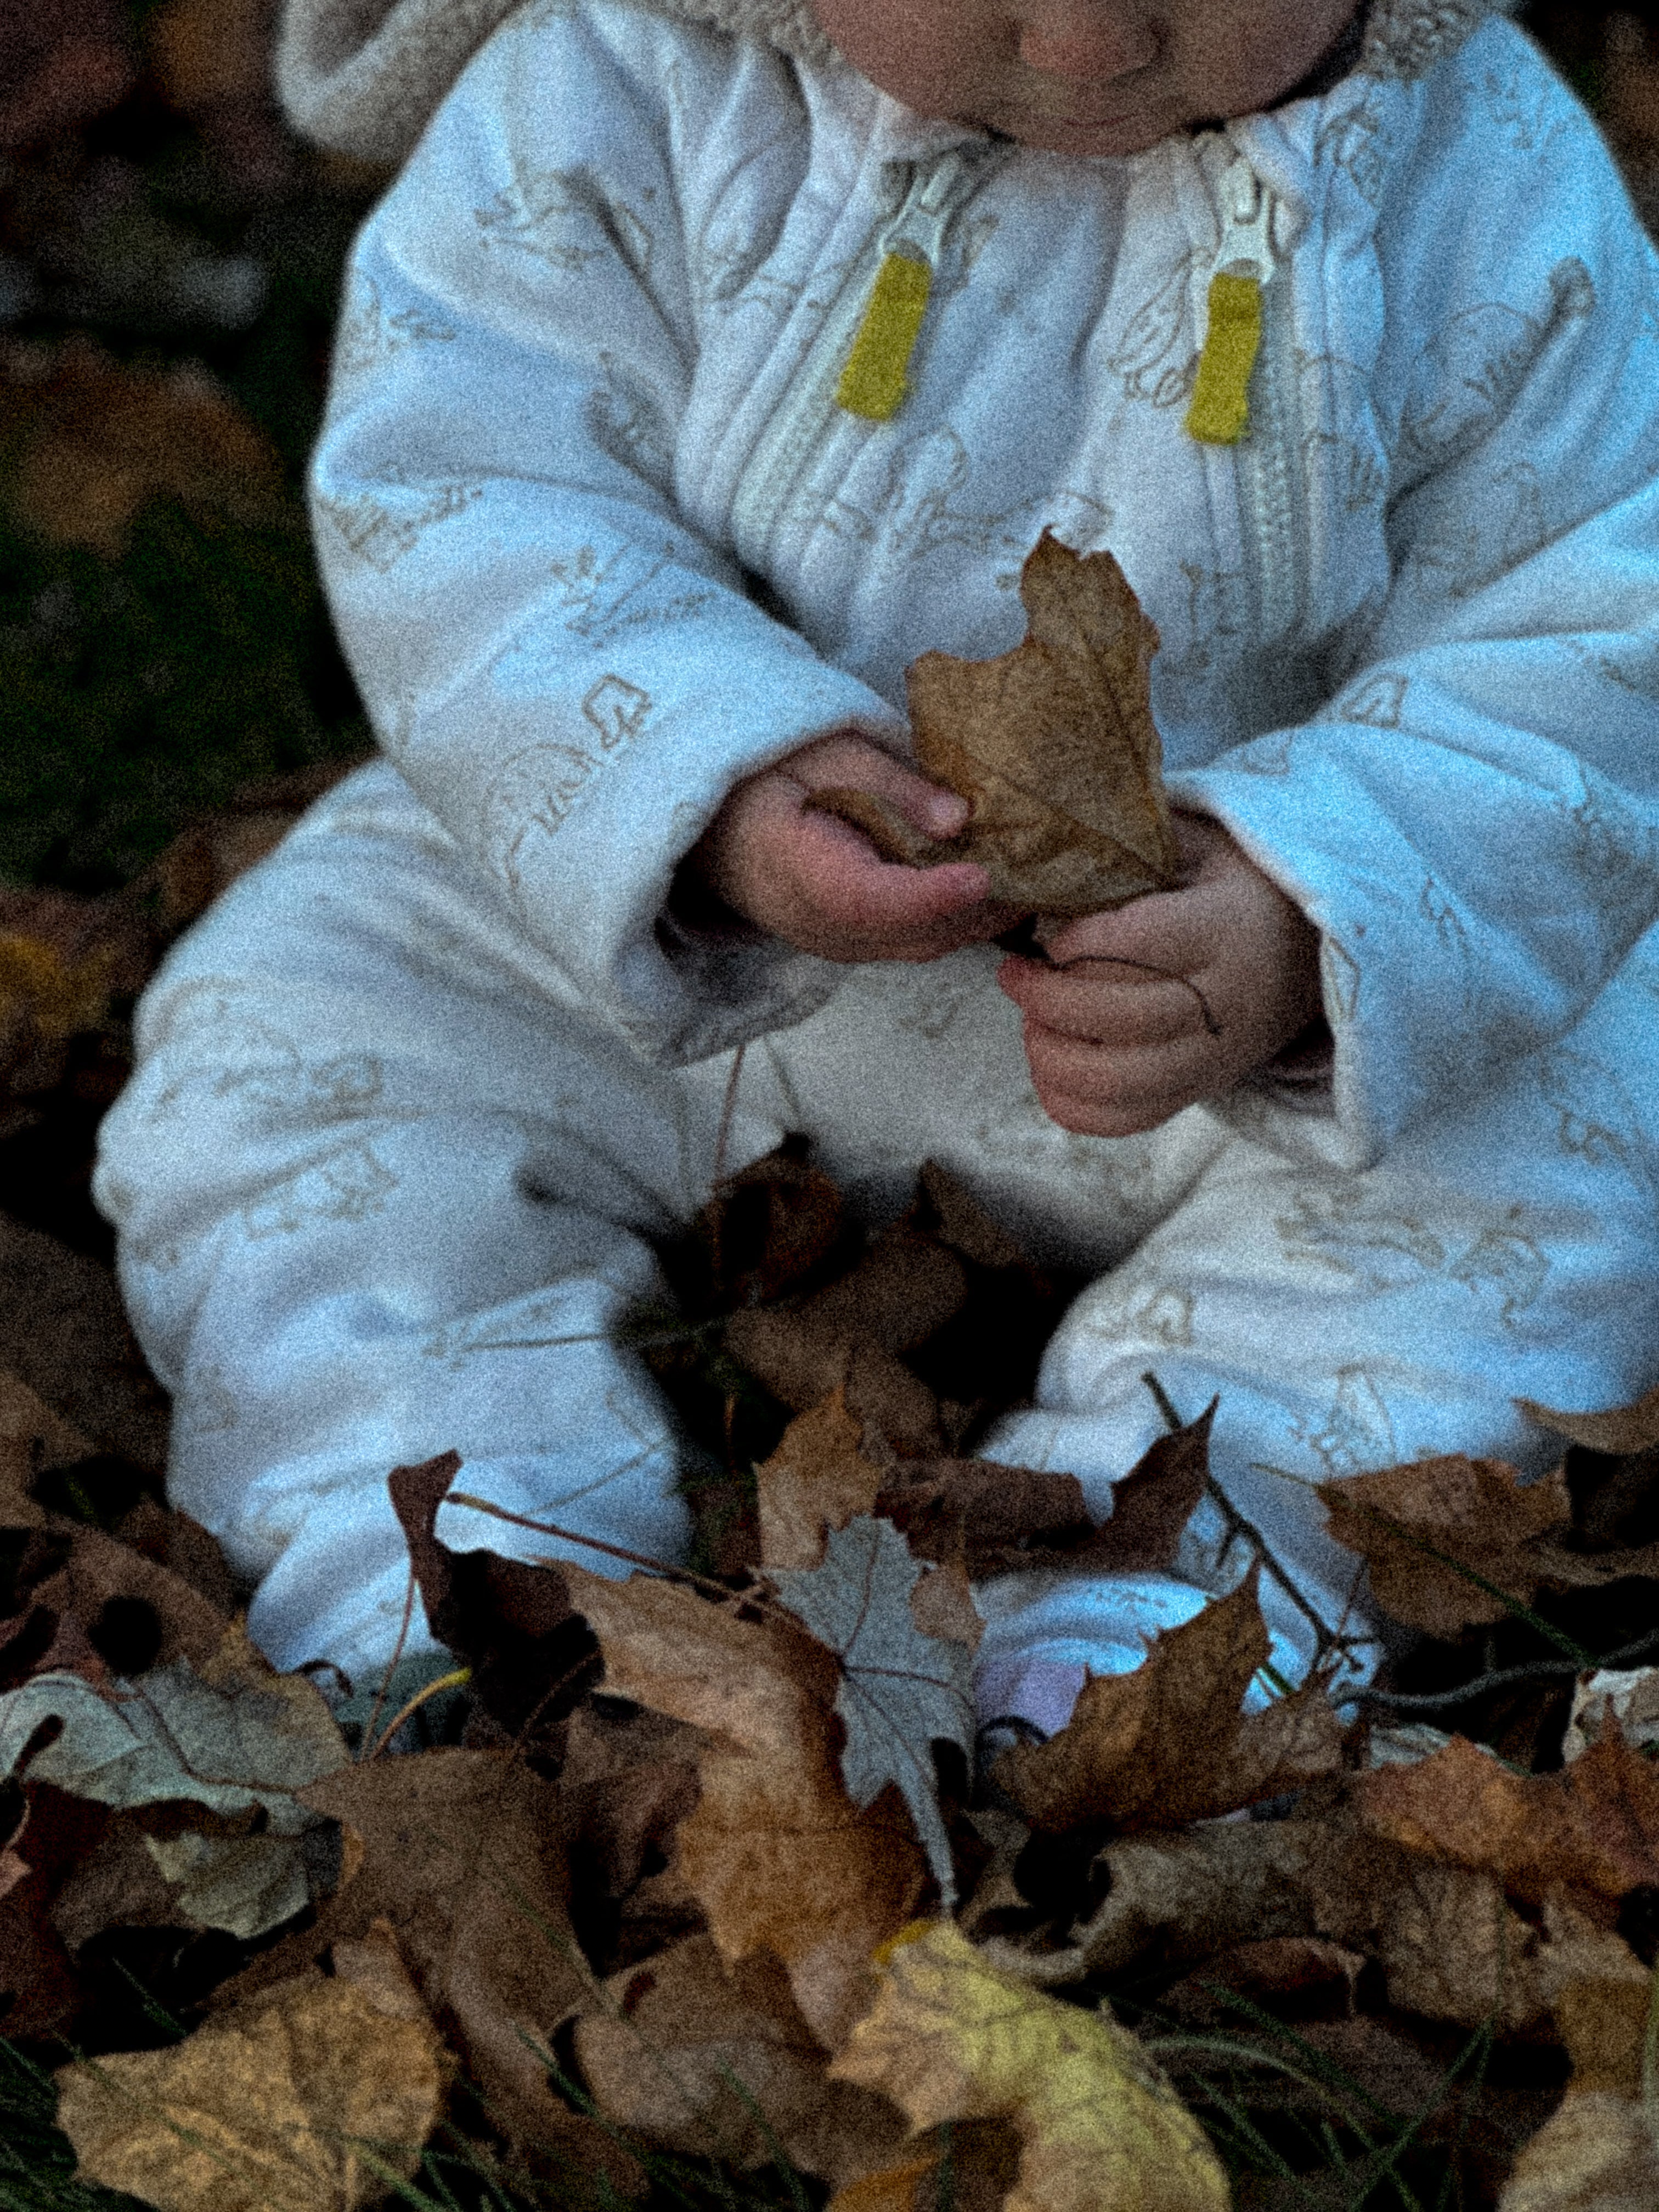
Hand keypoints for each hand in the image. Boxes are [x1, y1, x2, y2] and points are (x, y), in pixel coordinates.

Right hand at [686, 731, 1017, 962]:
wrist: (714, 826)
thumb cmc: (765, 776)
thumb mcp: (820, 751)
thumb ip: (889, 783)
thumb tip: (959, 816)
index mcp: (794, 870)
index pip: (868, 900)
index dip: (929, 894)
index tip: (982, 874)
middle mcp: (817, 924)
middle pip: (911, 934)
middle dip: (980, 909)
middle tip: (1042, 871)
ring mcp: (837, 943)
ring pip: (921, 946)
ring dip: (979, 920)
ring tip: (1035, 879)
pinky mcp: (855, 944)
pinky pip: (915, 943)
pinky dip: (961, 922)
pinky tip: (999, 890)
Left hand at [997, 813, 1321, 1136]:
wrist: (1305, 954)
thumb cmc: (1234, 888)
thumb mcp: (1201, 844)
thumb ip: (1136, 846)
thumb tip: (1049, 848)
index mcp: (1226, 929)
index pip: (1140, 944)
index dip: (1078, 942)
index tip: (1046, 935)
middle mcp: (1224, 1003)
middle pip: (1120, 1018)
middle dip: (1047, 998)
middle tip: (1013, 973)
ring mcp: (1212, 1059)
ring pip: (1116, 1081)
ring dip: (1051, 1053)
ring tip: (1030, 1019)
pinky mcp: (1195, 1093)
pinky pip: (1122, 1120)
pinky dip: (1069, 1103)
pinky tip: (1047, 1062)